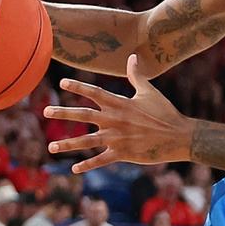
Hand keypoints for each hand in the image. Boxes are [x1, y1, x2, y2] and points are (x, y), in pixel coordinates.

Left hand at [44, 54, 194, 172]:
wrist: (178, 136)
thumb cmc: (165, 112)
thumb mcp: (149, 91)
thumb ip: (136, 75)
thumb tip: (132, 57)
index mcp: (121, 104)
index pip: (95, 93)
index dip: (78, 87)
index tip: (61, 83)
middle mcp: (115, 120)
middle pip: (84, 115)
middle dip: (63, 113)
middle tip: (45, 111)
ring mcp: (117, 138)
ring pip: (87, 141)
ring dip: (68, 144)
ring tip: (51, 147)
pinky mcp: (123, 153)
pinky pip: (101, 160)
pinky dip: (87, 165)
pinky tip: (74, 168)